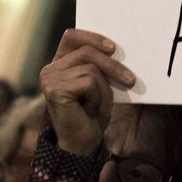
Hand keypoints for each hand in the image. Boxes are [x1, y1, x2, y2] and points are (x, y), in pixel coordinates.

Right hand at [40, 29, 133, 156]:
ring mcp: (50, 78)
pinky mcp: (55, 89)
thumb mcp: (98, 85)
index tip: (112, 47)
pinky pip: (89, 82)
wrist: (81, 144)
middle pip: (87, 52)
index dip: (92, 37)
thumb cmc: (91, 114)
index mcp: (59, 64)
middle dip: (113, 66)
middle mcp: (50, 69)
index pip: (71, 37)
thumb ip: (100, 66)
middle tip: (131, 80)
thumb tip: (118, 50)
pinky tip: (88, 110)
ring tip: (97, 106)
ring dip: (103, 90)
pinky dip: (97, 98)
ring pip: (92, 69)